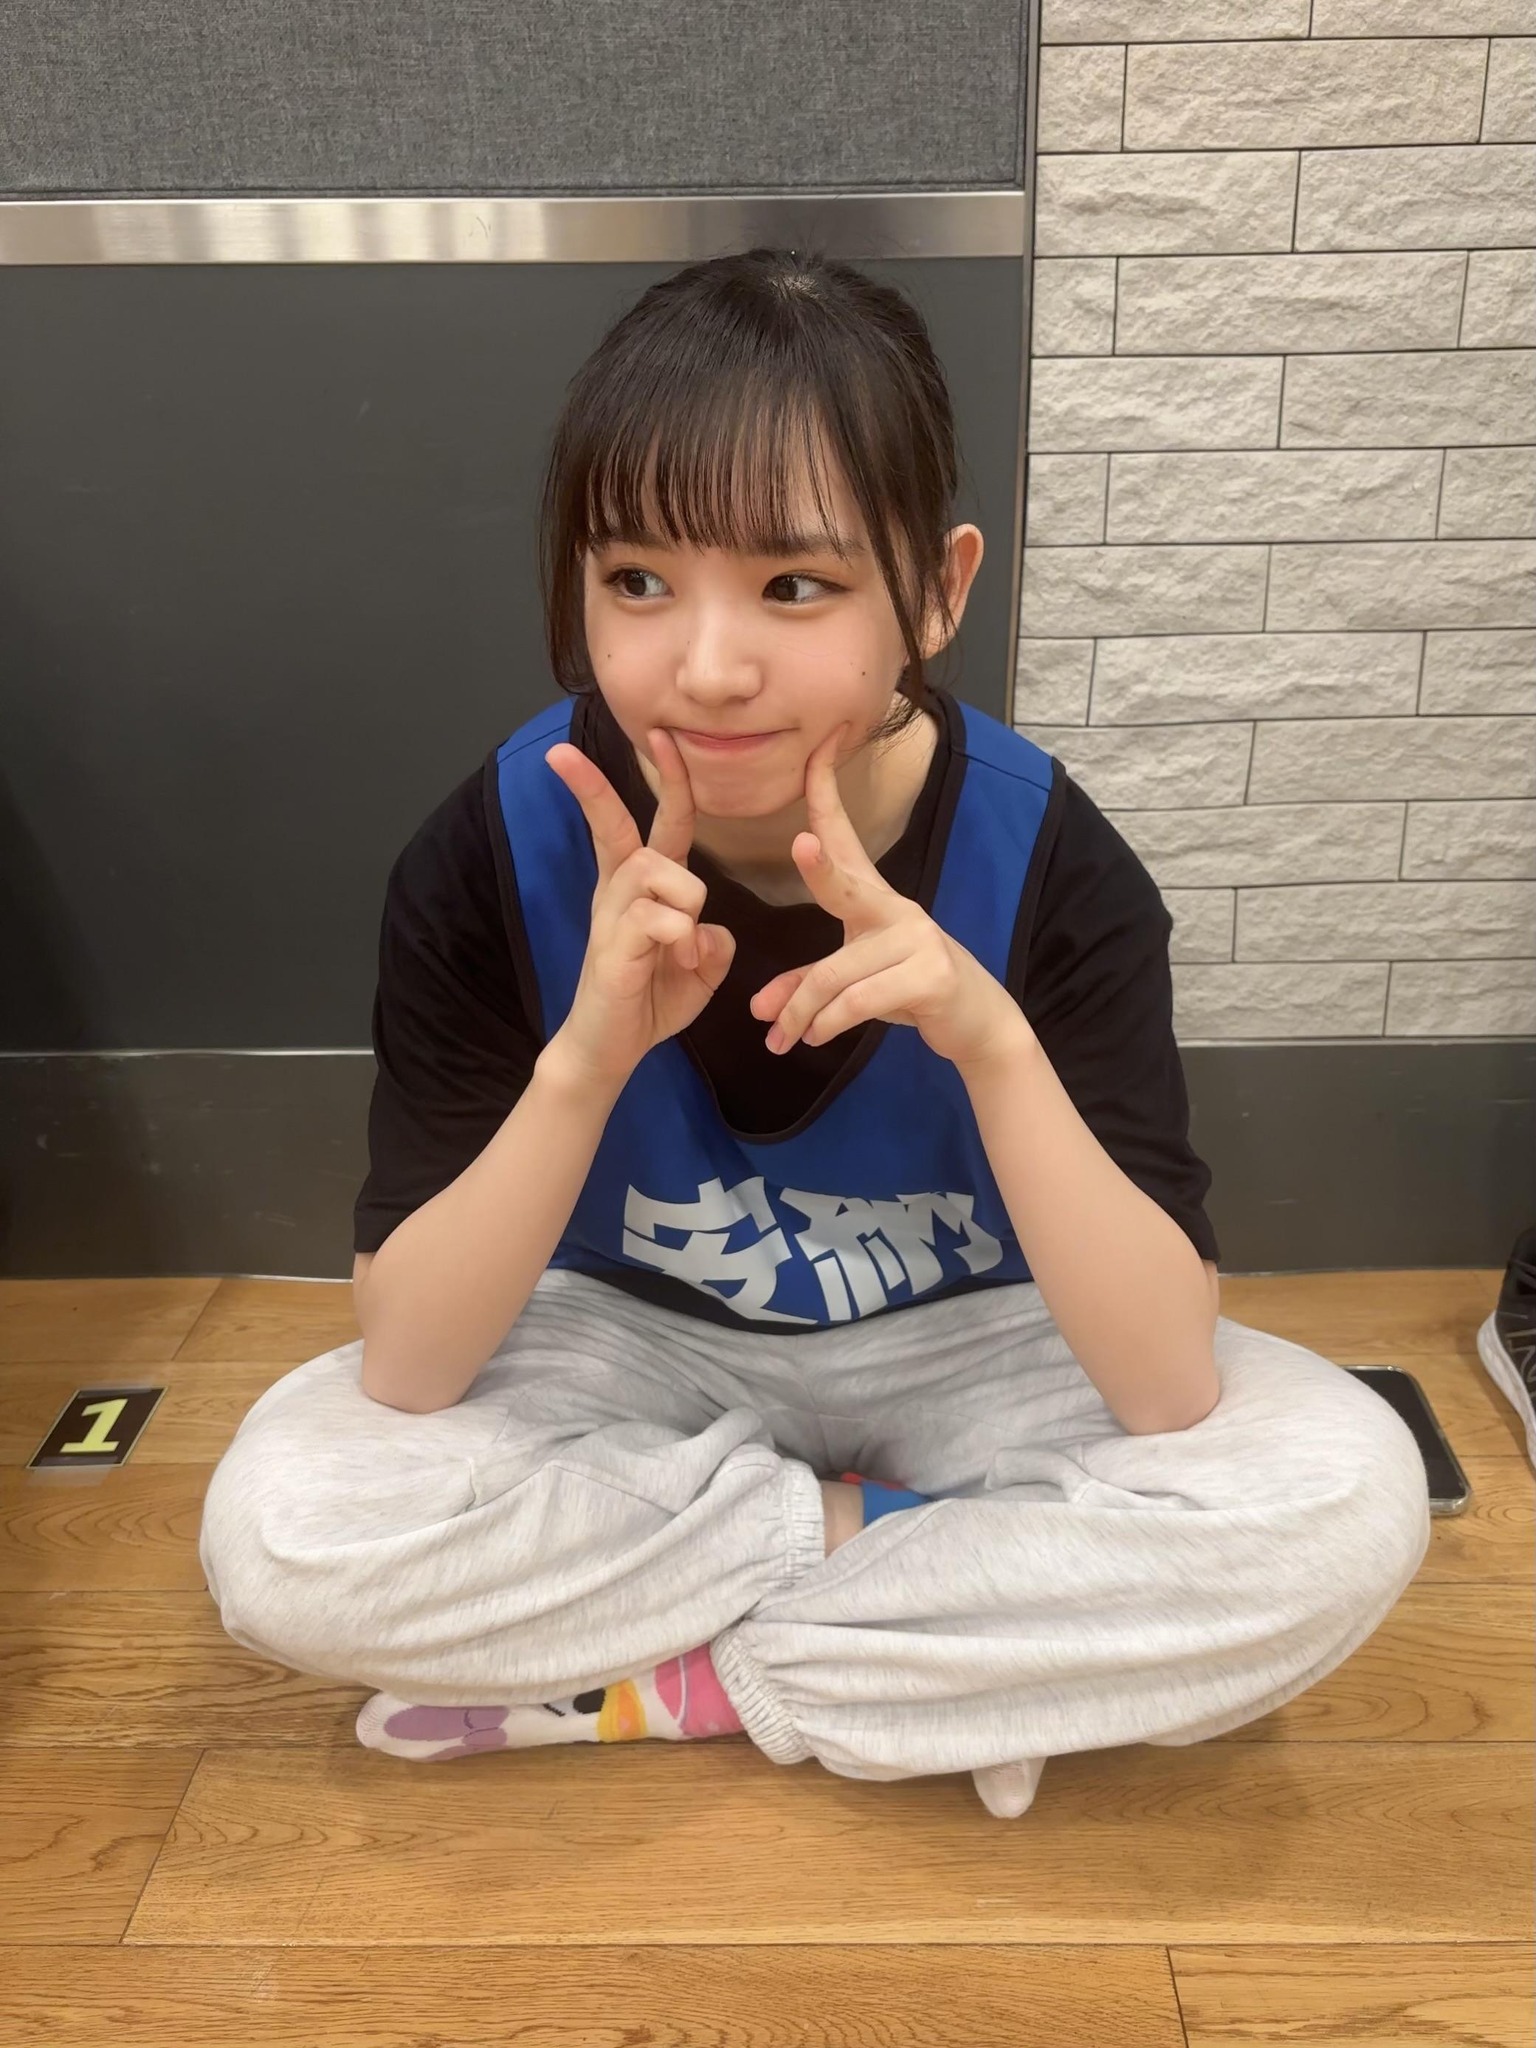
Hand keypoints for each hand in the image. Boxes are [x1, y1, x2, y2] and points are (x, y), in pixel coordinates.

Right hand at [541, 727, 736, 1088]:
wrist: (611, 1049)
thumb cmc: (651, 1001)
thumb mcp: (700, 967)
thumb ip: (712, 940)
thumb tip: (709, 929)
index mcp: (640, 890)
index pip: (654, 824)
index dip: (665, 780)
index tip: (661, 736)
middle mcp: (620, 894)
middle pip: (622, 829)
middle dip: (593, 788)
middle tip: (559, 754)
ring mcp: (612, 919)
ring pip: (657, 870)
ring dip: (686, 901)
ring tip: (684, 950)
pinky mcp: (612, 949)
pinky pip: (657, 917)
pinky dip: (681, 938)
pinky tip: (677, 964)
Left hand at [749, 725, 1029, 1073]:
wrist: (975, 1023)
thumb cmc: (907, 992)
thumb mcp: (854, 984)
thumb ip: (806, 987)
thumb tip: (759, 1011)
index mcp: (875, 899)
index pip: (845, 837)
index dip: (828, 793)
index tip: (820, 745)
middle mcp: (897, 910)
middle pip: (846, 887)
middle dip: (821, 866)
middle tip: (800, 845)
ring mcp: (918, 941)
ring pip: (836, 974)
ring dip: (800, 1011)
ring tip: (780, 1037)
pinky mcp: (930, 977)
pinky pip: (860, 1000)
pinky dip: (828, 1024)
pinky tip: (812, 1038)